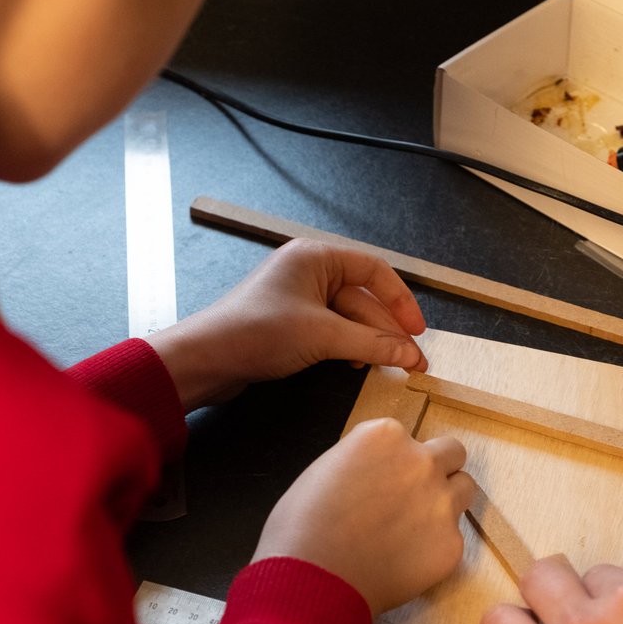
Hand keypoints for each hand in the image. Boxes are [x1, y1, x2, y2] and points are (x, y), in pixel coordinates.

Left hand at [146, 239, 426, 410]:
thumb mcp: (322, 336)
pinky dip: (348, 347)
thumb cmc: (256, 332)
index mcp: (315, 257)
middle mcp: (308, 272)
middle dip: (387, 329)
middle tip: (412, 360)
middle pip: (363, 298)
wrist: (205, 360)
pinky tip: (357, 364)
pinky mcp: (289, 325)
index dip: (401, 300)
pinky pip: (330, 332)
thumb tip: (410, 354)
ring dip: (370, 341)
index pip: (374, 270)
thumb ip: (372, 344)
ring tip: (391, 366)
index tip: (417, 331)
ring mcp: (298, 299)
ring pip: (349, 318)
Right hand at [252, 418, 473, 615]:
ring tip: (416, 526)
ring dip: (446, 500)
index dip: (396, 460)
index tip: (384, 479)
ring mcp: (441, 503)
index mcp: (386, 436)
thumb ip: (364, 461)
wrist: (313, 579)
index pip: (408, 437)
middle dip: (437, 468)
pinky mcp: (451, 544)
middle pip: (452, 453)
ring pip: (465, 489)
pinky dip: (434, 546)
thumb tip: (379, 473)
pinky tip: (404, 560)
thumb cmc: (302, 527)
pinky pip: (453, 537)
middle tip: (414, 494)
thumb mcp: (326, 469)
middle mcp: (421, 462)